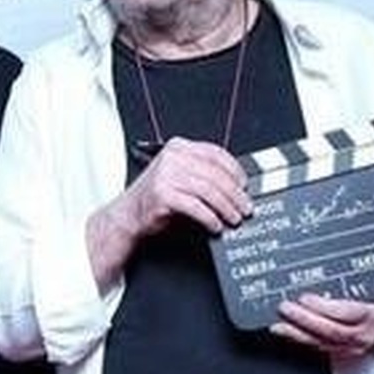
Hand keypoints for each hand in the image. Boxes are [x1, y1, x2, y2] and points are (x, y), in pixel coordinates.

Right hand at [85, 138, 250, 290]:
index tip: (245, 185)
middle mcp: (172, 158)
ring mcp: (165, 175)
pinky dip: (209, 218)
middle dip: (235, 194)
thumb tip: (236, 187)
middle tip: (244, 207)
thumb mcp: (180, 177)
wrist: (128, 215)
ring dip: (226, 207)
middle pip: (215, 174)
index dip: (235, 170)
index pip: (215, 154)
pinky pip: (196, 207)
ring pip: (208, 190)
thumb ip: (202, 174)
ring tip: (233, 218)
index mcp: (178, 147)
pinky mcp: (163, 194)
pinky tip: (215, 225)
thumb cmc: (156, 198)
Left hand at [270, 293, 373, 357]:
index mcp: (373, 314)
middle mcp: (364, 334)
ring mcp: (354, 347)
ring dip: (298, 334)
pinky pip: (321, 348)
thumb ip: (348, 284)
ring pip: (323, 343)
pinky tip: (290, 333)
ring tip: (279, 325)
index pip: (346, 313)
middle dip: (305, 320)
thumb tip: (320, 274)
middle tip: (285, 308)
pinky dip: (303, 340)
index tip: (304, 297)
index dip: (323, 307)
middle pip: (332, 330)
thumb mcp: (371, 287)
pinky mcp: (344, 353)